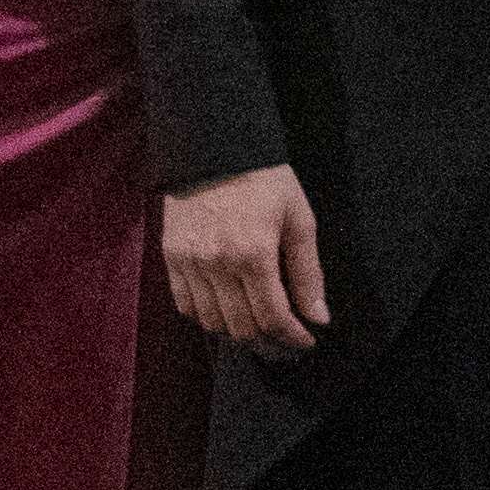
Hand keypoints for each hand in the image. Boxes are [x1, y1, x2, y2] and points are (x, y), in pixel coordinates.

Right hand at [163, 165, 328, 352]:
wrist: (213, 145)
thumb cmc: (263, 178)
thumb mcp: (298, 218)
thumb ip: (308, 272)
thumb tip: (318, 318)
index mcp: (254, 253)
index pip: (274, 318)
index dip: (293, 339)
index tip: (305, 343)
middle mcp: (218, 263)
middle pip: (243, 329)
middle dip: (269, 344)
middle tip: (285, 343)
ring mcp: (190, 262)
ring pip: (213, 323)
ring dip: (238, 333)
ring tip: (257, 329)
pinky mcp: (171, 256)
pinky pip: (185, 305)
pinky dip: (206, 317)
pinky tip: (225, 311)